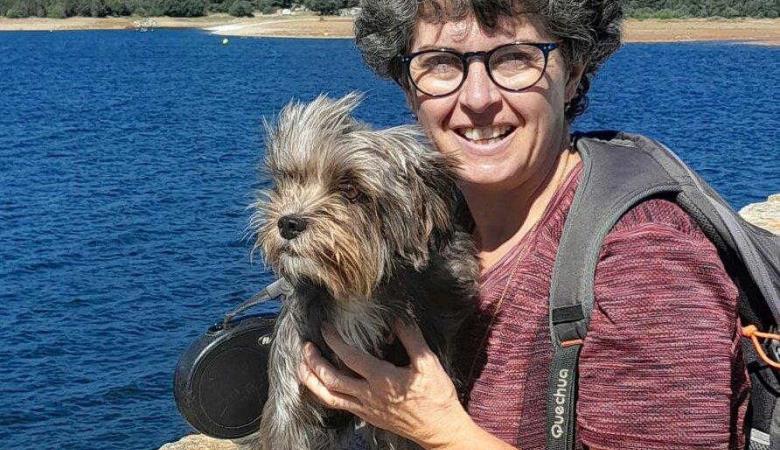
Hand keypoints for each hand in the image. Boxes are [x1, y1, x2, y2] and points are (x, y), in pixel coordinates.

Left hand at [297, 319, 472, 448]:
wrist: (439, 429)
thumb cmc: (436, 396)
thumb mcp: (428, 363)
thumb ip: (412, 339)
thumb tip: (398, 318)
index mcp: (382, 378)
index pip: (350, 357)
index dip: (334, 341)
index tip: (325, 328)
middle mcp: (368, 394)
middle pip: (330, 379)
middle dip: (313, 361)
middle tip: (306, 346)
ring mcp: (365, 408)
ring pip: (329, 396)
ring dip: (311, 380)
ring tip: (302, 366)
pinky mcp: (367, 416)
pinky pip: (339, 405)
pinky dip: (324, 394)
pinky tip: (320, 385)